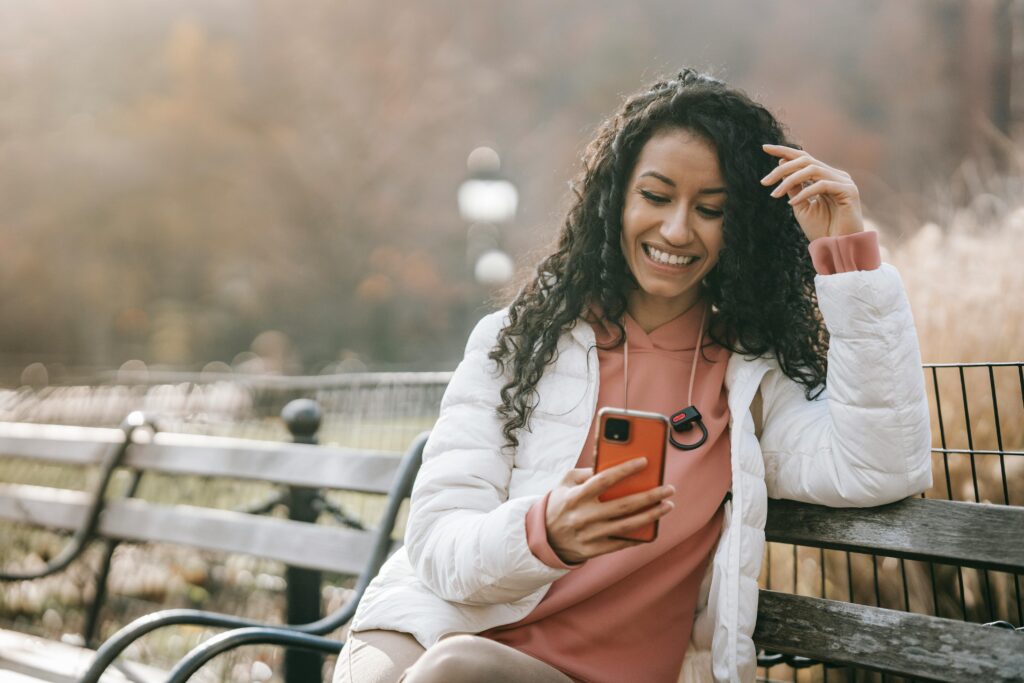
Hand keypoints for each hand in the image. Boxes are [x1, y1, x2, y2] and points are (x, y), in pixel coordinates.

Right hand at [544, 457, 675, 563]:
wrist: (544, 538)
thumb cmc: (560, 503)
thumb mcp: (565, 483)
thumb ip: (586, 472)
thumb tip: (612, 464)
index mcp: (575, 496)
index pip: (603, 480)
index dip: (625, 470)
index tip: (644, 461)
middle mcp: (583, 516)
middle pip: (623, 505)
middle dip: (650, 496)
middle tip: (669, 488)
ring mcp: (589, 535)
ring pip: (627, 525)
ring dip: (651, 516)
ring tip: (667, 505)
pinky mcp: (594, 550)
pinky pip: (621, 543)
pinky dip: (638, 536)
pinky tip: (653, 527)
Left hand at [760, 143, 863, 241]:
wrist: (838, 249)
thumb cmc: (821, 230)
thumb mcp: (800, 206)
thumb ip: (793, 186)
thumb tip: (782, 163)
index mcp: (825, 177)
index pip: (804, 158)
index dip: (784, 151)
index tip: (764, 148)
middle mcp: (836, 175)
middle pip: (806, 160)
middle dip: (782, 169)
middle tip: (764, 182)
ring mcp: (844, 182)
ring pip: (812, 169)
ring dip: (790, 180)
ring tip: (775, 194)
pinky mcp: (849, 191)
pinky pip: (822, 185)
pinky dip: (804, 192)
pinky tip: (792, 203)